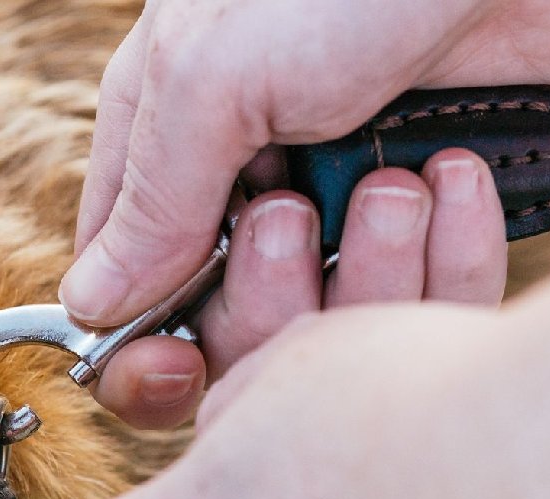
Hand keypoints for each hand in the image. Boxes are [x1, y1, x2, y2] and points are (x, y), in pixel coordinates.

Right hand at [72, 0, 549, 425]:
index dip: (143, 343)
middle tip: (296, 221)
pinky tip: (455, 172)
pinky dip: (453, 250)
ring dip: (369, 265)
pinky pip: (440, 289)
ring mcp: (355, 191)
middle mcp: (262, 174)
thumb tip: (94, 307)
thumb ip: (152, 200)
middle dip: (265, 299)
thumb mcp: (210, 73)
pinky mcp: (450, 205)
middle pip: (235, 320)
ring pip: (339, 316)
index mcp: (178, 133)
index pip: (130, 277)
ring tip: (397, 177)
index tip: (173, 374)